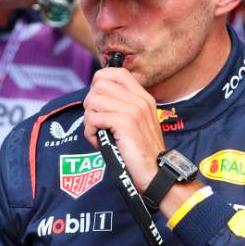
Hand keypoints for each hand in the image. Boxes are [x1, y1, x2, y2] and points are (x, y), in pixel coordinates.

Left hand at [82, 67, 166, 191]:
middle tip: (96, 122)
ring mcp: (133, 110)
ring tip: (98, 134)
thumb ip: (121, 108)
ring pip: (92, 101)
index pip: (116, 72)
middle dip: (90, 104)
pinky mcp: (124, 122)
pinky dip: (90, 132)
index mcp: (143, 97)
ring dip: (89, 120)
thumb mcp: (136, 123)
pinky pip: (93, 119)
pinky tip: (99, 142)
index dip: (99, 81)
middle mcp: (139, 100)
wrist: (156, 173)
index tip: (98, 101)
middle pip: (99, 85)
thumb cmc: (141, 152)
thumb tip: (95, 98)